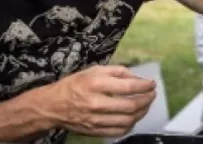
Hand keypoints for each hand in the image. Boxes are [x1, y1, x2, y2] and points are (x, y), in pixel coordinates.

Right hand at [41, 65, 156, 136]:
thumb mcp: (95, 70)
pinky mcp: (94, 131)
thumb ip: (119, 72)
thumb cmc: (75, 85)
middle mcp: (95, 102)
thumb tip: (138, 79)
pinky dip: (130, 125)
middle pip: (130, 106)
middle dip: (147, 100)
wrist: (51, 105)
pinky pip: (118, 132)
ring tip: (145, 106)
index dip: (145, 86)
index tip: (152, 84)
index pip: (128, 87)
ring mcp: (94, 119)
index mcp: (95, 84)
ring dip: (142, 113)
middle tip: (152, 95)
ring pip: (127, 121)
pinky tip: (133, 118)